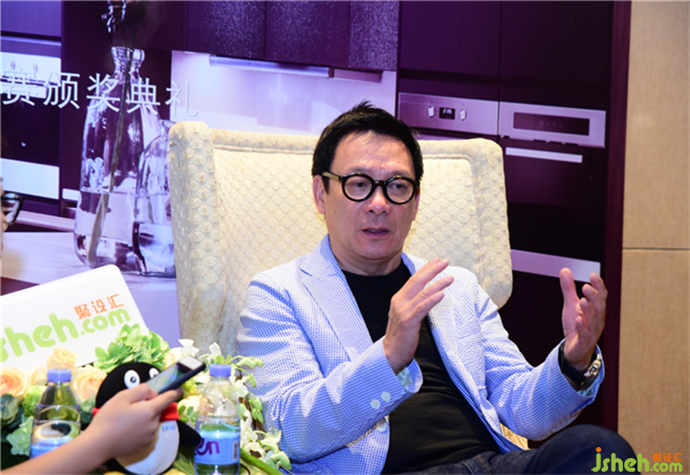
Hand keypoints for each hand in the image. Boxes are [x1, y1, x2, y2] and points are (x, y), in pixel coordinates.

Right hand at [84, 384, 182, 460]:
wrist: (97, 445)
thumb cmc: (108, 419)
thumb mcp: (122, 397)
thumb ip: (142, 390)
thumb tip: (153, 392)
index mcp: (149, 411)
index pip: (168, 398)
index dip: (175, 391)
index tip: (180, 388)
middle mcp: (153, 424)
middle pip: (157, 410)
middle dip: (149, 406)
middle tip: (131, 407)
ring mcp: (150, 436)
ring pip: (152, 421)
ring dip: (145, 418)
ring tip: (126, 420)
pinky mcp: (145, 445)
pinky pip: (147, 432)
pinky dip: (141, 428)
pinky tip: (127, 429)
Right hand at [383, 258, 453, 372]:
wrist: (390, 353)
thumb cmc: (401, 334)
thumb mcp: (405, 314)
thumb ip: (414, 303)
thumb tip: (427, 293)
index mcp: (399, 298)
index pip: (413, 279)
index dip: (425, 269)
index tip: (436, 260)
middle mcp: (399, 302)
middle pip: (417, 281)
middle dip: (432, 270)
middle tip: (444, 262)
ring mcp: (403, 311)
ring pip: (422, 293)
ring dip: (437, 283)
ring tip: (450, 278)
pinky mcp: (408, 321)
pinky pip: (421, 308)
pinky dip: (432, 299)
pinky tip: (441, 294)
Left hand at [560, 268, 606, 369]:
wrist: (575, 350)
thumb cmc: (576, 327)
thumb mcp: (571, 305)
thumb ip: (569, 289)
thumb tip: (565, 270)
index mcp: (595, 310)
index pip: (601, 296)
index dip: (598, 286)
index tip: (593, 275)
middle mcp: (597, 320)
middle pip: (600, 307)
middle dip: (594, 297)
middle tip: (587, 287)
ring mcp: (592, 332)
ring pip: (594, 321)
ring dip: (589, 310)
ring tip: (582, 301)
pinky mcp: (584, 342)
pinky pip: (585, 335)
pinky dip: (582, 328)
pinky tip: (578, 320)